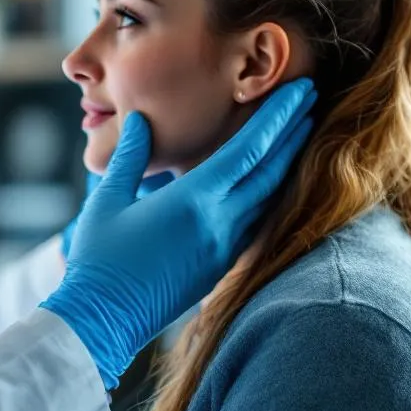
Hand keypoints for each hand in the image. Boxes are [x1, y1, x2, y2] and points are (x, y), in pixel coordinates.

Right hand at [41, 78, 316, 388]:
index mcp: (195, 201)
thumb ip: (130, 157)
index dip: (278, 117)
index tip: (299, 89)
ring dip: (285, 162)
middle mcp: (219, 223)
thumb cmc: (99, 259)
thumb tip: (141, 120)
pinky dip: (268, 193)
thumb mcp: (108, 200)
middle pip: (270, 171)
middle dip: (293, 132)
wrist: (103, 320)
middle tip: (311, 98)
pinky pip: (255, 221)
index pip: (249, 151)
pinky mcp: (220, 266)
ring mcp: (224, 248)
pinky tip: (268, 181)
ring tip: (298, 133)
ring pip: (267, 198)